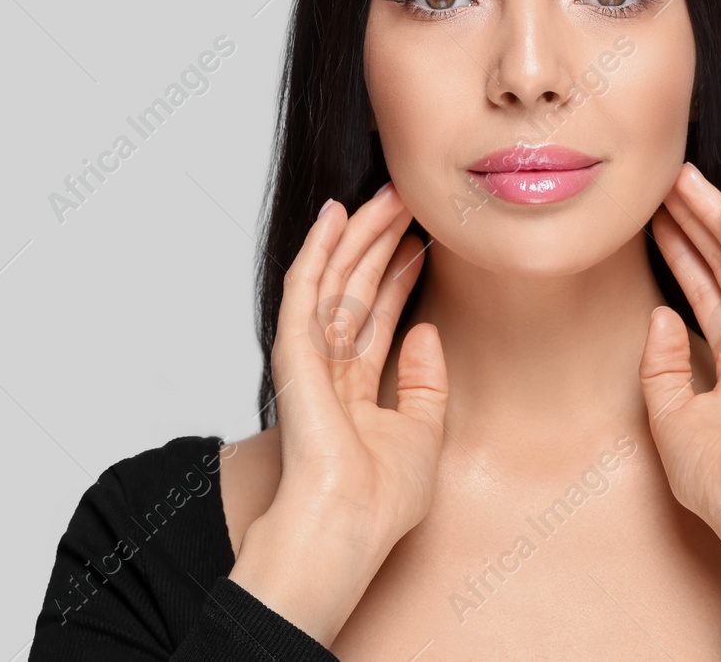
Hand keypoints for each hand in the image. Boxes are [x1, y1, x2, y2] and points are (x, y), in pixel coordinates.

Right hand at [229, 183, 445, 643]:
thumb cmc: (380, 501)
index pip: (378, 314)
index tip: (425, 236)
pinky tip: (334, 216)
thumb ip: (425, 382)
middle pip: (356, 287)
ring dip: (360, 234)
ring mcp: (309, 359)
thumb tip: (426, 330)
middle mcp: (329, 367)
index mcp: (354, 388)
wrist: (347, 528)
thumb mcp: (424, 434)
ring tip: (386, 193)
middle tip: (407, 196)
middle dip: (381, 241)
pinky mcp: (294, 354)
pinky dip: (318, 250)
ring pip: (335, 279)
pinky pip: (305, 291)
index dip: (400, 272)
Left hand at [639, 162, 720, 562]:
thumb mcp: (669, 416)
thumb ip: (662, 364)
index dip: (680, 254)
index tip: (651, 219)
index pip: (706, 293)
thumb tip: (661, 312)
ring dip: (718, 217)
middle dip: (696, 223)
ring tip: (686, 178)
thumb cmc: (720, 482)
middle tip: (666, 181)